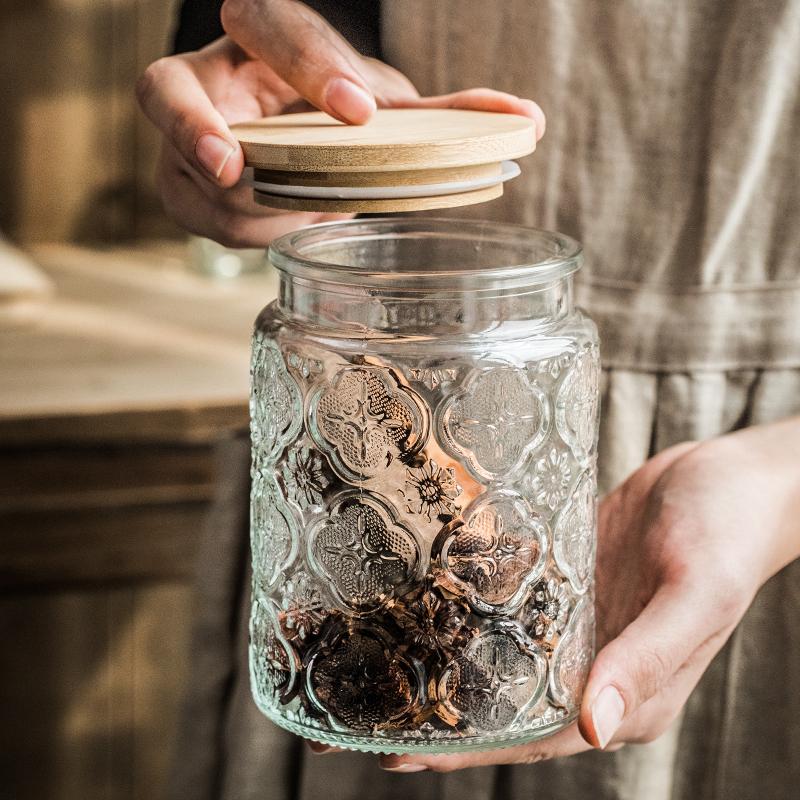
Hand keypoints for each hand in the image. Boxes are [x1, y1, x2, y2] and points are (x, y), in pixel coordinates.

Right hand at [136, 0, 544, 246]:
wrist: (283, 117)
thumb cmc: (331, 102)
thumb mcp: (382, 96)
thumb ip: (445, 108)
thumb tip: (529, 122)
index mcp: (261, 34)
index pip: (270, 26)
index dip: (308, 65)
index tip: (358, 111)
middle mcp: (207, 79)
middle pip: (170, 91)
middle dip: (200, 130)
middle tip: (232, 166)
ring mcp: (185, 135)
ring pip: (189, 176)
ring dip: (247, 208)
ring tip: (306, 217)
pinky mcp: (184, 185)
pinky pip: (200, 218)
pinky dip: (249, 233)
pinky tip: (291, 232)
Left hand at [369, 418, 799, 771]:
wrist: (730, 476)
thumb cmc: (730, 535)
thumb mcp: (696, 595)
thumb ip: (646, 659)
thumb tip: (592, 728)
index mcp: (629, 694)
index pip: (535, 737)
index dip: (469, 748)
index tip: (400, 752)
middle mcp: (596, 665)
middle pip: (508, 701)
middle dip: (443, 711)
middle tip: (365, 708)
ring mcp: (579, 622)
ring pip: (504, 652)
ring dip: (450, 658)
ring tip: (383, 655)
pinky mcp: (569, 580)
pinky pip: (513, 599)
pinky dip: (473, 604)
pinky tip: (430, 596)